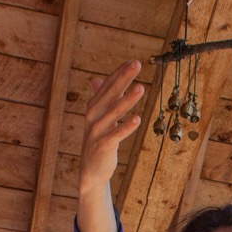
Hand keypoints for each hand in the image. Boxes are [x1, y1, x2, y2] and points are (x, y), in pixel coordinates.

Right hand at [79, 60, 145, 191]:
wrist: (90, 169)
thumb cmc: (98, 140)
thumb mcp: (98, 118)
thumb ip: (100, 98)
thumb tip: (95, 79)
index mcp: (94, 107)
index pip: (108, 86)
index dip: (120, 73)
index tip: (133, 61)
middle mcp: (93, 115)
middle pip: (110, 93)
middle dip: (124, 78)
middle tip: (137, 64)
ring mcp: (97, 130)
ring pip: (114, 112)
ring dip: (127, 100)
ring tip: (141, 87)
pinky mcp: (103, 146)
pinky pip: (116, 135)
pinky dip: (126, 127)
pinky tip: (138, 119)